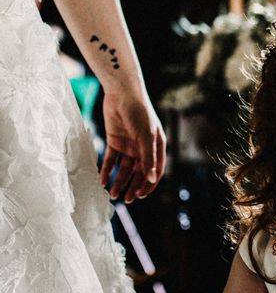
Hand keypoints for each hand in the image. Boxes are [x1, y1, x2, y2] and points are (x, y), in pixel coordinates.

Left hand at [99, 86, 165, 202]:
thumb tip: (151, 178)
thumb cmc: (140, 112)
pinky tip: (102, 180)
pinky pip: (111, 160)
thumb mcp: (145, 136)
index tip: (140, 196)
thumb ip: (148, 158)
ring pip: (124, 168)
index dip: (148, 184)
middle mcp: (143, 147)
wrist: (122, 93)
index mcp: (156, 145)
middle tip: (126, 200)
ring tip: (112, 194)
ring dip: (119, 181)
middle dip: (133, 186)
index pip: (155, 170)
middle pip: (139, 171)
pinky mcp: (114, 141)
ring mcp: (129, 144)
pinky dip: (107, 170)